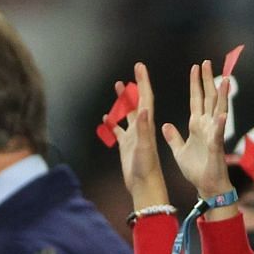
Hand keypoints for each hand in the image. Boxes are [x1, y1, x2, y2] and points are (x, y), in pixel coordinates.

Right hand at [114, 63, 167, 209]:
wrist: (145, 187)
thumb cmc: (147, 169)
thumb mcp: (145, 147)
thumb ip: (144, 129)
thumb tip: (144, 109)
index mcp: (147, 124)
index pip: (146, 98)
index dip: (143, 81)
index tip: (140, 67)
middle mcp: (141, 127)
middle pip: (137, 101)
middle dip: (135, 86)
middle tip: (133, 71)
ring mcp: (133, 136)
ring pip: (128, 113)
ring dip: (124, 100)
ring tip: (118, 86)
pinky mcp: (126, 145)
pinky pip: (118, 130)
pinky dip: (113, 122)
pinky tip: (106, 118)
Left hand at [163, 61, 232, 202]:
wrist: (206, 186)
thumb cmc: (196, 170)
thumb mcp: (179, 151)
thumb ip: (174, 137)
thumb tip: (166, 125)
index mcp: (197, 125)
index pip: (196, 99)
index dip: (196, 84)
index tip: (195, 67)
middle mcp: (207, 126)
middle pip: (209, 99)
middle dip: (207, 81)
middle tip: (206, 63)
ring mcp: (213, 135)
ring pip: (218, 111)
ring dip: (221, 96)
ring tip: (223, 80)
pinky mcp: (216, 147)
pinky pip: (218, 134)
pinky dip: (220, 125)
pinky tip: (222, 115)